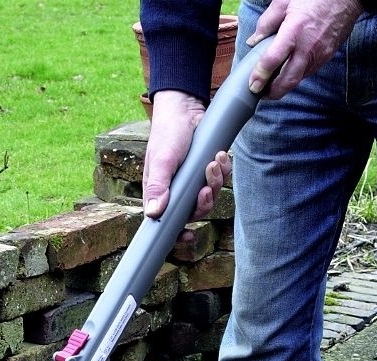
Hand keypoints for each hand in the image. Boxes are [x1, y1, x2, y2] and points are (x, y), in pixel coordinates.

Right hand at [143, 89, 231, 222]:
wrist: (184, 107)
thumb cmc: (167, 133)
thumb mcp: (162, 160)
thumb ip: (159, 187)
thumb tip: (153, 214)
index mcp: (160, 192)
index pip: (166, 221)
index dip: (177, 233)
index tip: (187, 237)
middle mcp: (176, 190)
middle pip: (194, 211)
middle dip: (204, 202)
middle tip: (206, 187)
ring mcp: (192, 180)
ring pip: (209, 196)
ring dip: (215, 182)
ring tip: (214, 162)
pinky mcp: (206, 169)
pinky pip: (219, 179)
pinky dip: (223, 170)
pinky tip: (219, 156)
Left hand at [248, 0, 362, 98]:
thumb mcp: (284, 2)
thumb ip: (266, 23)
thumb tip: (254, 41)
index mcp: (294, 30)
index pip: (273, 59)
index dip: (261, 75)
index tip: (253, 85)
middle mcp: (307, 47)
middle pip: (288, 81)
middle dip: (273, 93)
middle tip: (262, 93)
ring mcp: (319, 54)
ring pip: (298, 78)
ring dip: (285, 84)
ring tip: (273, 82)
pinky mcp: (327, 56)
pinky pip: (308, 71)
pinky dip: (297, 73)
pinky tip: (289, 69)